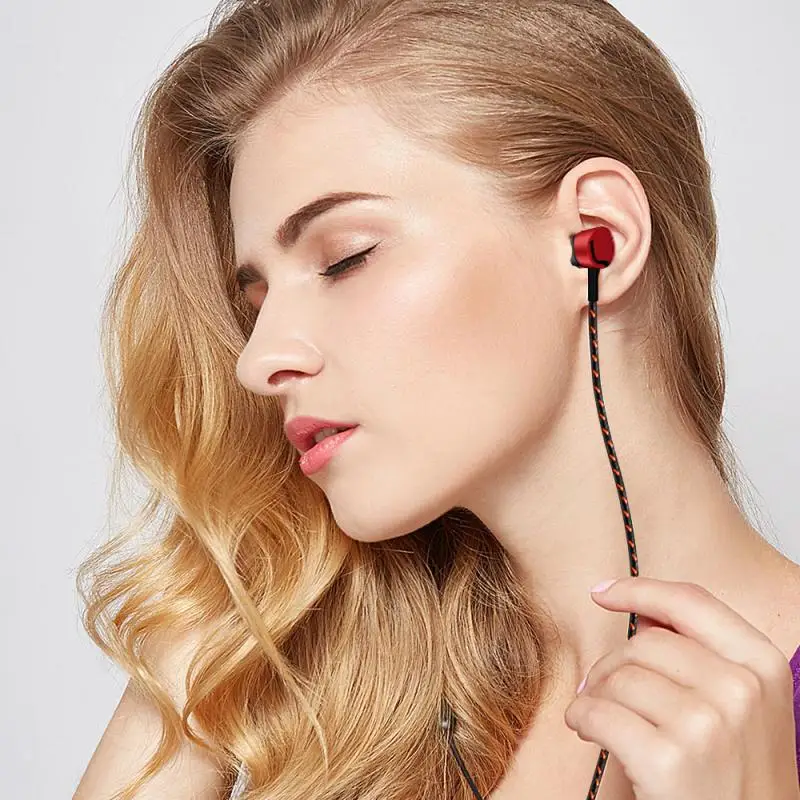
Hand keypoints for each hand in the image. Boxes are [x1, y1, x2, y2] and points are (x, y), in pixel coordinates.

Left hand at [563, 576, 799, 799]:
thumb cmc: (741, 779)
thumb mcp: (744, 711)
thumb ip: (701, 656)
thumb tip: (643, 616)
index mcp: (764, 665)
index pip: (691, 602)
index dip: (639, 590)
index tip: (601, 592)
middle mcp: (741, 689)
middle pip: (644, 644)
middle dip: (611, 664)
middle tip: (599, 688)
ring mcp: (707, 724)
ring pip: (618, 678)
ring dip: (593, 693)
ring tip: (596, 714)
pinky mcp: (669, 760)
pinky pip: (599, 713)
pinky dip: (582, 717)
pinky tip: (586, 729)